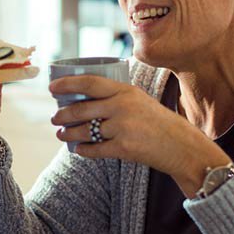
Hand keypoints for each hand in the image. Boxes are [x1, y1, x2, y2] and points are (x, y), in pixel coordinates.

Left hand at [49, 76, 229, 194]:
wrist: (181, 146)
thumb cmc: (159, 122)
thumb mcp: (140, 101)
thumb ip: (117, 97)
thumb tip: (85, 98)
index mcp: (125, 90)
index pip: (89, 82)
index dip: (67, 84)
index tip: (51, 88)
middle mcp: (122, 106)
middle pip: (81, 109)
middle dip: (62, 115)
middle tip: (54, 118)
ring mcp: (122, 128)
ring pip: (84, 131)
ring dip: (68, 134)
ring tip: (61, 135)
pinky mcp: (123, 149)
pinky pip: (95, 150)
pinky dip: (83, 151)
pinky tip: (78, 150)